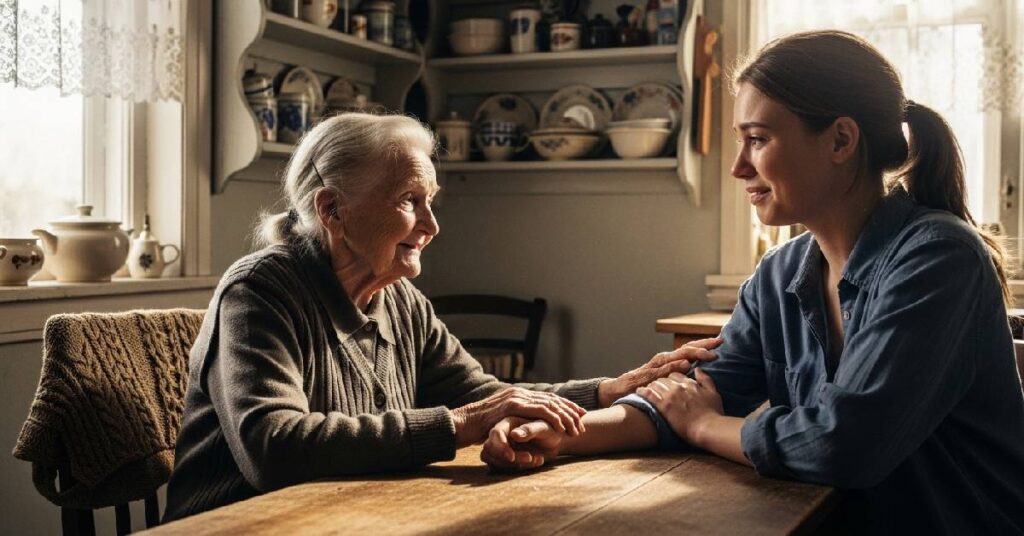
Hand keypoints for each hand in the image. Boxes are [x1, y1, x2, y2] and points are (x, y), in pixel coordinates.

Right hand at [452, 387, 585, 447]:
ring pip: (550, 404)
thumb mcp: (502, 420)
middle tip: (583, 422)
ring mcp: (516, 398)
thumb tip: (525, 425)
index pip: (548, 398)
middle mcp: (520, 393)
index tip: (579, 415)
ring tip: (576, 428)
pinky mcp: (513, 405)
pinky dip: (554, 418)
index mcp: (519, 396)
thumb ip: (515, 418)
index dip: (566, 406)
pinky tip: (562, 427)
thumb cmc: (479, 427)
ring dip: (566, 417)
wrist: (462, 424)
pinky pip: (540, 410)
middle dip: (570, 411)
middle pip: (553, 400)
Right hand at [481, 417, 564, 469]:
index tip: (512, 457)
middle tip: (529, 458)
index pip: (495, 433)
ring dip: (512, 465)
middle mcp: (502, 435)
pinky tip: (536, 462)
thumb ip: (530, 429)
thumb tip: (514, 434)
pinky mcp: (505, 459)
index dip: (500, 446)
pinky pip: (500, 467)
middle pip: (490, 448)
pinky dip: (517, 468)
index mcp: (508, 423)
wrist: (555, 441)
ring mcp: (502, 447)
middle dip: (506, 458)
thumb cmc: (550, 429)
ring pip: (492, 459)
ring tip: (536, 459)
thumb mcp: (543, 427)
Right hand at [598, 337, 721, 406]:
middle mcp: (663, 359)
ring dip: (693, 353)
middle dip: (703, 344)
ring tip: (707, 353)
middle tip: (719, 341)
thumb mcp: (664, 378)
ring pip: (677, 356)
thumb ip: (677, 373)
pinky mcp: (648, 375)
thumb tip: (694, 368)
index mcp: (669, 360)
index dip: (704, 345)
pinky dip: (675, 366)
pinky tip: (685, 364)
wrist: (619, 389)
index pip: (690, 349)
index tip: (720, 342)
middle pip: (686, 348)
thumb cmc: (644, 385)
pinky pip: (663, 370)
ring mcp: (656, 366)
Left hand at [637, 368, 723, 443]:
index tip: (668, 384)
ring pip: (655, 384)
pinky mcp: (664, 406)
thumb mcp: (714, 393)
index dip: (671, 379)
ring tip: (646, 390)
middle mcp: (678, 386)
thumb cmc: (713, 413)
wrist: (708, 428)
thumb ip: (705, 379)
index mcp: (689, 383)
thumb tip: (698, 369)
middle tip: (656, 388)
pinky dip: (643, 391)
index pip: (675, 375)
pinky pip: (650, 394)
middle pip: (664, 379)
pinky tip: (639, 392)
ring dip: (651, 386)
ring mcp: (670, 396)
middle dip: (660, 382)